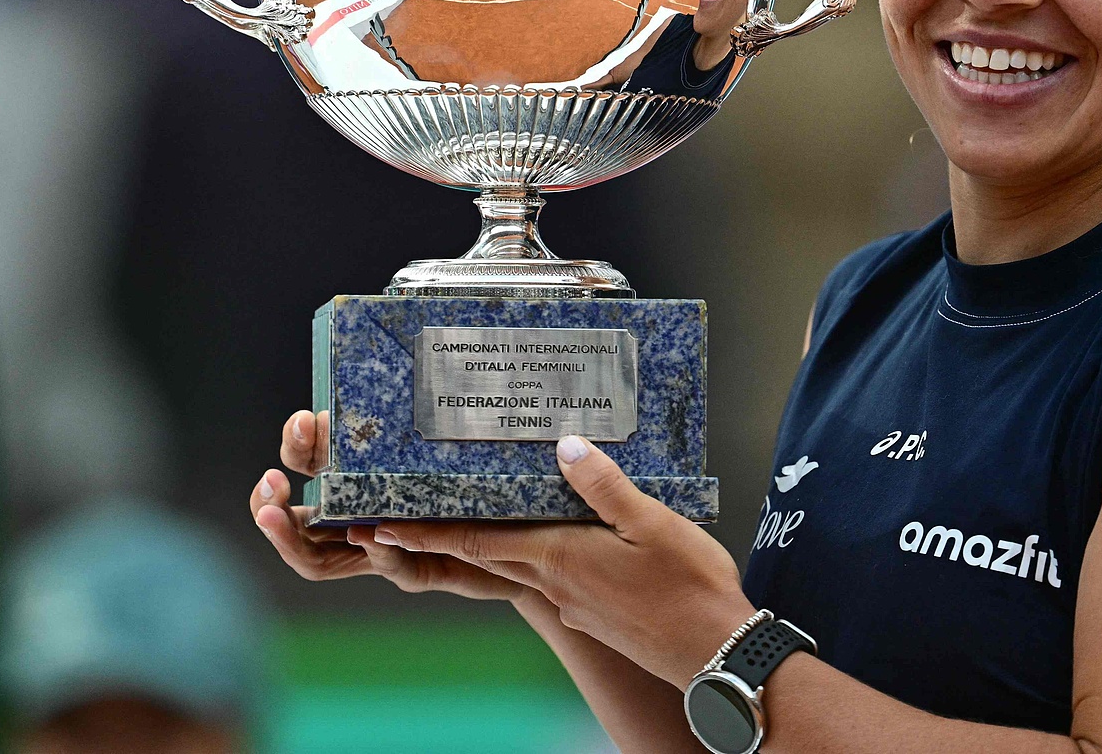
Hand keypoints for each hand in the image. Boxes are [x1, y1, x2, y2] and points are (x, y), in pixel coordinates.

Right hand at [249, 410, 532, 603]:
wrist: (538, 515)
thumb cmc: (487, 459)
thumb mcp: (446, 423)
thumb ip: (420, 398)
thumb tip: (406, 336)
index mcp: (359, 475)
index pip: (308, 463)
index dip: (296, 445)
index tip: (304, 420)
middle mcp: (362, 515)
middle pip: (294, 522)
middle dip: (267, 505)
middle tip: (270, 483)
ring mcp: (388, 547)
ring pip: (320, 558)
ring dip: (293, 539)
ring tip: (281, 516)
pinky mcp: (428, 568)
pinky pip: (396, 569)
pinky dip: (381, 554)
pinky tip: (372, 535)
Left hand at [371, 436, 758, 685]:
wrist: (718, 656)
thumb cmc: (690, 590)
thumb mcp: (653, 524)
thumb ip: (605, 486)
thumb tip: (565, 446)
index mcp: (559, 558)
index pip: (476, 541)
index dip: (427, 532)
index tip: (382, 526)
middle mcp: (556, 584)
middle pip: (485, 556)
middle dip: (439, 538)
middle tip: (399, 521)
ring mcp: (574, 605)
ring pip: (517, 567)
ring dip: (484, 547)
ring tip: (464, 520)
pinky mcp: (594, 616)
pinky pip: (548, 579)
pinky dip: (528, 558)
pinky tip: (544, 543)